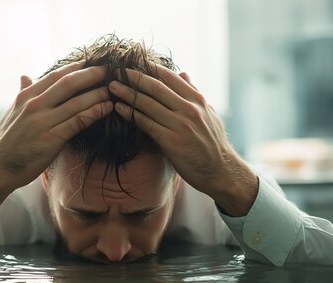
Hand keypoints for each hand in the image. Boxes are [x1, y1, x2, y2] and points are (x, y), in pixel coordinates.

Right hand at [0, 62, 112, 217]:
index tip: (89, 62)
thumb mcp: (10, 114)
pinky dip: (94, 113)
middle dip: (90, 75)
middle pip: (68, 84)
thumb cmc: (6, 142)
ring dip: (97, 94)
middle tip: (108, 70)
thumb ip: (21, 94)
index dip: (73, 68)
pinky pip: (78, 121)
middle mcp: (34, 106)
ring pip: (76, 103)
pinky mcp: (52, 139)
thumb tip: (25, 76)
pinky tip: (106, 109)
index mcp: (25, 98)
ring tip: (113, 90)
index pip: (53, 77)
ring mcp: (43, 122)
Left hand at [109, 65, 257, 215]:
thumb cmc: (213, 143)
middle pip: (156, 88)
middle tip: (116, 69)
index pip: (170, 78)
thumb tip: (183, 73)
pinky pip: (146, 124)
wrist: (220, 171)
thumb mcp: (209, 113)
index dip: (150, 68)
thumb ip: (194, 93)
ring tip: (112, 87)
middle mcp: (189, 109)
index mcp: (198, 100)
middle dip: (134, 77)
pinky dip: (131, 114)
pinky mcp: (171, 142)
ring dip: (127, 93)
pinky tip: (119, 108)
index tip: (134, 62)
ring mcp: (180, 125)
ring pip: (148, 104)